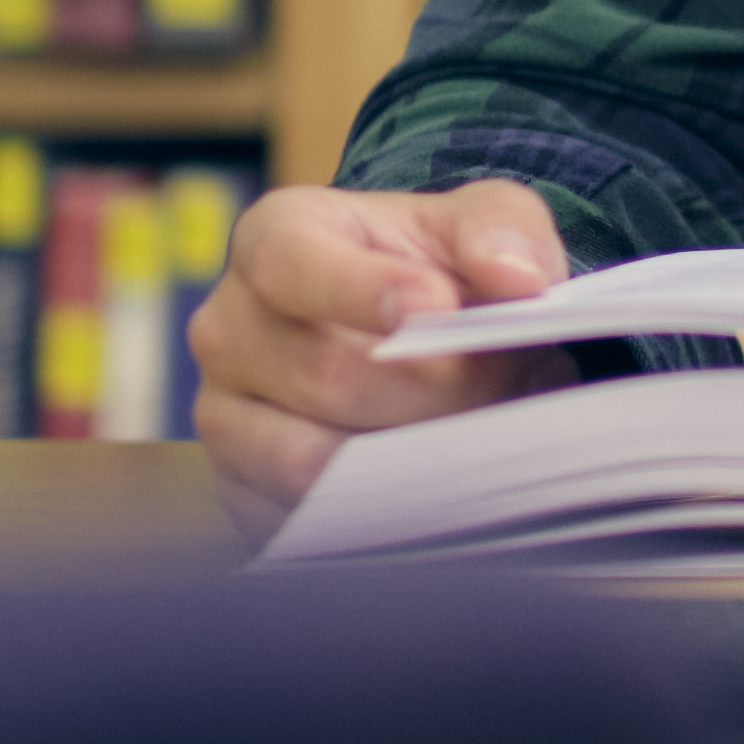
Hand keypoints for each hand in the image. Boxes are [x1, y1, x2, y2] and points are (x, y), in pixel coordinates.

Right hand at [191, 176, 573, 532]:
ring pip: (310, 460)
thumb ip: (501, 229)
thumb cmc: (432, 271)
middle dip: (431, 386)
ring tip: (472, 432)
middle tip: (500, 383)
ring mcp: (224, 417)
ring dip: (409, 457)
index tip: (438, 309)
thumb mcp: (475, 222)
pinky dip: (381, 512)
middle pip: (325, 375)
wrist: (407, 340)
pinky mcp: (240, 490)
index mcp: (274, 241)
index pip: (292, 264)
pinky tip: (432, 486)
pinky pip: (304, 520)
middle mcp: (230, 328)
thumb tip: (519, 278)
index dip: (363, 290)